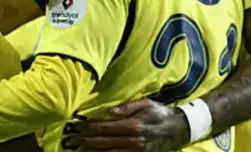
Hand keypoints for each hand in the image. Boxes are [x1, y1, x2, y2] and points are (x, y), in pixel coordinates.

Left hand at [68, 98, 188, 150]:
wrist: (180, 130)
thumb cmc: (160, 113)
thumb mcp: (146, 103)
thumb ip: (128, 107)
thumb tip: (111, 111)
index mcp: (134, 125)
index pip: (105, 127)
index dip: (88, 127)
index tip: (75, 126)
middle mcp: (134, 141)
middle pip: (104, 142)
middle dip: (85, 141)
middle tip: (70, 139)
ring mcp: (137, 151)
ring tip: (77, 149)